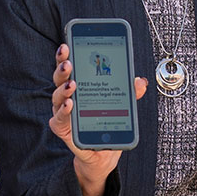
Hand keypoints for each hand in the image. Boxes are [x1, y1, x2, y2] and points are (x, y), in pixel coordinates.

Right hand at [49, 43, 147, 195]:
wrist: (103, 151)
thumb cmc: (107, 122)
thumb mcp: (122, 105)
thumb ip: (130, 93)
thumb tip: (139, 81)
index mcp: (79, 85)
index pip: (70, 67)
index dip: (66, 55)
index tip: (68, 44)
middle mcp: (67, 96)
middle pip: (60, 78)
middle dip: (63, 67)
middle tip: (68, 61)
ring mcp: (63, 112)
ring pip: (57, 96)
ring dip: (64, 89)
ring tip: (73, 83)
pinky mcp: (63, 129)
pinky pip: (60, 119)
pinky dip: (64, 111)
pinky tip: (70, 104)